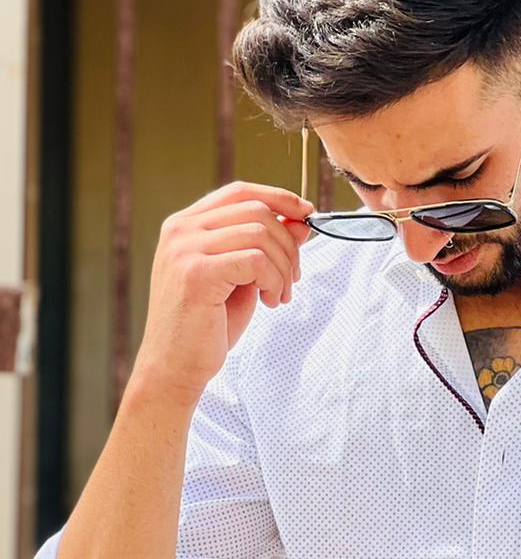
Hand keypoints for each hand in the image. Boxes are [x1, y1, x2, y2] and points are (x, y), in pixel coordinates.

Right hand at [135, 181, 313, 404]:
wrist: (175, 366)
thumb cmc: (207, 326)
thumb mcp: (242, 279)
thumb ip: (264, 248)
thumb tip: (300, 223)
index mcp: (186, 225)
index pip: (240, 192)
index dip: (279, 198)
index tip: (307, 214)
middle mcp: (181, 230)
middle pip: (256, 211)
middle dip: (288, 245)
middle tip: (292, 280)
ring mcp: (185, 249)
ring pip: (261, 234)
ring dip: (283, 268)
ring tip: (279, 296)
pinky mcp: (196, 273)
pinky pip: (256, 260)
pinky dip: (274, 281)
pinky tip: (269, 302)